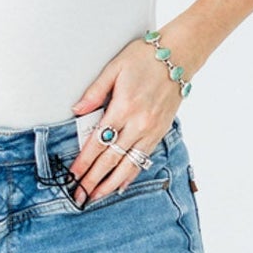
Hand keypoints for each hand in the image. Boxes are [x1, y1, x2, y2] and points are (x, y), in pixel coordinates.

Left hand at [66, 37, 178, 203]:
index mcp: (124, 106)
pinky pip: (143, 158)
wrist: (180, 55)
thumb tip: (77, 110)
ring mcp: (151, 130)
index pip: (98, 142)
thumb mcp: (114, 67)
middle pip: (111, 159)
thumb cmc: (145, 58)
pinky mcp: (160, 132)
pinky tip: (120, 185)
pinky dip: (131, 174)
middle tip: (78, 196)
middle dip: (93, 180)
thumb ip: (95, 92)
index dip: (84, 162)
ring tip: (96, 197)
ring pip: (128, 164)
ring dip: (111, 183)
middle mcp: (139, 123)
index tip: (72, 175)